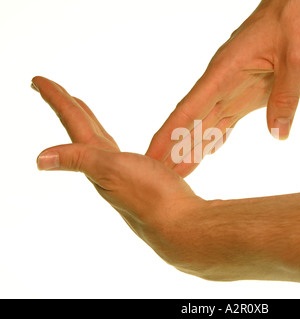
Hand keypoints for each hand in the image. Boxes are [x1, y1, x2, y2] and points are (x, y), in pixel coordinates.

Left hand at [32, 76, 203, 265]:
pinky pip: (118, 151)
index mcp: (96, 160)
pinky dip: (111, 141)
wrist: (179, 223)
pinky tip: (115, 146)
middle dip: (68, 109)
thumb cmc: (149, 196)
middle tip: (54, 91)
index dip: (56, 100)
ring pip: (100, 141)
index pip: (73, 123)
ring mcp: (122, 173)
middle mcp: (105, 167)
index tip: (37, 80)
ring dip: (88, 123)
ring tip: (82, 110)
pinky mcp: (141, 177)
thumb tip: (39, 159)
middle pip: (82, 130)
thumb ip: (78, 159)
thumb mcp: (110, 171)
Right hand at [146, 0, 299, 176]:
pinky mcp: (246, 92)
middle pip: (191, 122)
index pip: (188, 109)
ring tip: (176, 174)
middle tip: (158, 180)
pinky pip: (225, 119)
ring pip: (205, 123)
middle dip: (174, 150)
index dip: (169, 135)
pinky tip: (205, 153)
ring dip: (191, 149)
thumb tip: (277, 136)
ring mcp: (232, 87)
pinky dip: (213, 138)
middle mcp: (222, 82)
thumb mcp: (298, 58)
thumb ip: (286, 97)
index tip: (150, 157)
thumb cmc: (298, 19)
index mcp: (225, 71)